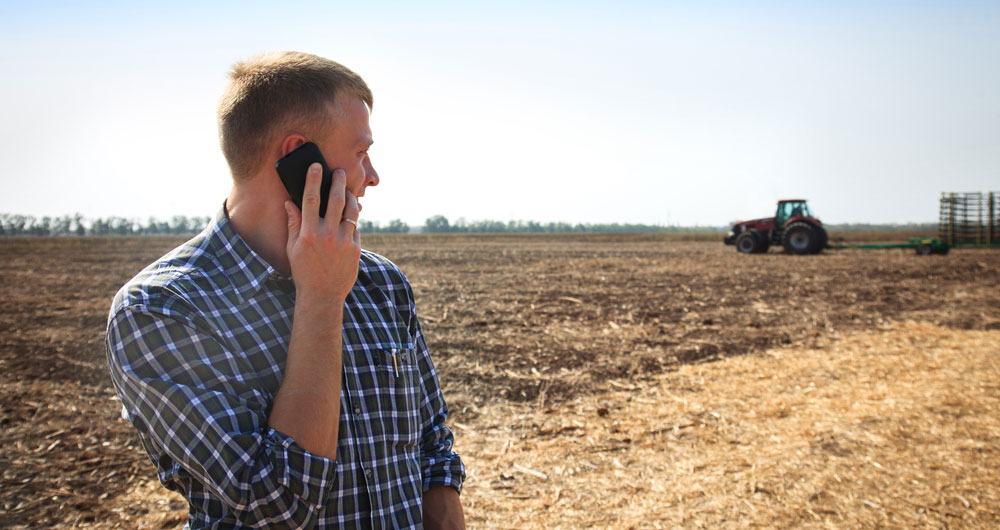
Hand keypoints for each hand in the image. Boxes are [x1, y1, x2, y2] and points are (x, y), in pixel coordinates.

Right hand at [283, 163, 360, 302]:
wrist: (322, 295)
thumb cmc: (304, 271)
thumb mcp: (293, 248)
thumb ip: (293, 224)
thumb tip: (289, 203)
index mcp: (308, 233)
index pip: (310, 200)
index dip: (313, 180)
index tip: (316, 166)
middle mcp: (326, 235)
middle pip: (335, 200)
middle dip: (338, 182)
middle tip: (340, 171)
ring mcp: (343, 241)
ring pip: (351, 211)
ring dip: (351, 197)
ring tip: (349, 190)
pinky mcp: (355, 249)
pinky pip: (355, 227)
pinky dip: (353, 219)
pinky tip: (352, 214)